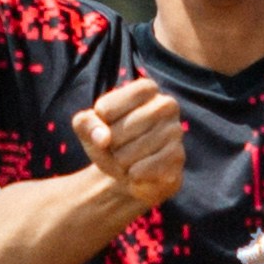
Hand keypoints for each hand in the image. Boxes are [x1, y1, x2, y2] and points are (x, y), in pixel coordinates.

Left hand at [70, 76, 183, 215]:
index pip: (105, 109)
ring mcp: (175, 131)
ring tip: (129, 160)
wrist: (133, 172)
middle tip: (119, 148)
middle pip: (118, 132)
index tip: (108, 125)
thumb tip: (103, 138)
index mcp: (146, 88)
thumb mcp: (89, 128)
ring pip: (129, 154)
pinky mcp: (177, 158)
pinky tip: (139, 171)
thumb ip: (86, 124)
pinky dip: (132, 175)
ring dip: (120, 163)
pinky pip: (140, 170)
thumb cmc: (111, 142)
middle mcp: (166, 104)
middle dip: (110, 147)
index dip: (98, 125)